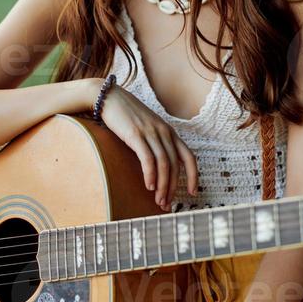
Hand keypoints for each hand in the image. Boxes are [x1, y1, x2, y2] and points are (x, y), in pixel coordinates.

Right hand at [97, 83, 198, 209]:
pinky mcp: (136, 135)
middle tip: (166, 204)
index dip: (193, 176)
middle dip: (172, 188)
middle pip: (175, 165)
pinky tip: (148, 186)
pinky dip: (150, 174)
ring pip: (164, 164)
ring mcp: (151, 133)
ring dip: (162, 185)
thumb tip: (157, 167)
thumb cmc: (126, 116)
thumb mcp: (147, 128)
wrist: (109, 97)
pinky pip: (148, 159)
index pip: (189, 157)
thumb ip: (155, 143)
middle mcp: (164, 132)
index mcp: (169, 132)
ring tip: (158, 200)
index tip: (192, 193)